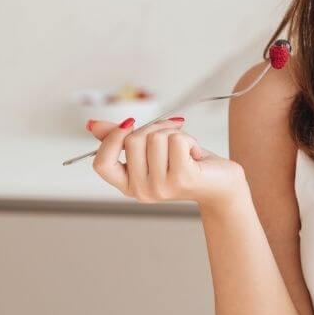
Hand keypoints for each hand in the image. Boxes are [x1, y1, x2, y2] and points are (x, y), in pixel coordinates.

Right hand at [86, 117, 246, 207]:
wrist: (221, 183)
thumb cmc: (186, 163)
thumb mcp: (151, 149)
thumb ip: (122, 139)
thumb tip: (91, 125)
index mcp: (129, 185)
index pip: (102, 164)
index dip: (112, 139)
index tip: (129, 124)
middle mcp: (142, 191)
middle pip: (132, 141)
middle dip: (154, 128)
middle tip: (172, 137)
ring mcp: (161, 187)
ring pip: (155, 137)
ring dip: (174, 134)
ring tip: (186, 150)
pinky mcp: (182, 178)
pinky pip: (175, 140)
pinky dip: (188, 138)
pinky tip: (195, 154)